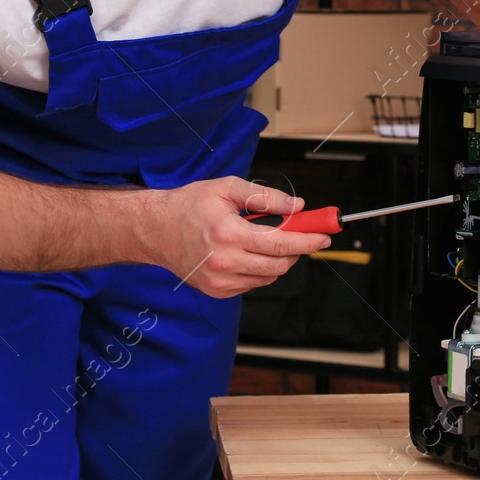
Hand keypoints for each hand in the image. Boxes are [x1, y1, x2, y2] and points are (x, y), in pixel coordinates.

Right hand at [142, 176, 329, 297]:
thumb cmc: (189, 205)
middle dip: (299, 250)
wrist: (155, 229)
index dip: (307, 240)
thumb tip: (296, 206)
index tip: (324, 235)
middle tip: (304, 235)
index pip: (281, 244)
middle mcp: (225, 262)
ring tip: (271, 240)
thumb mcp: (227, 189)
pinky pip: (252, 284)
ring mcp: (220, 281)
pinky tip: (250, 253)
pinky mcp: (216, 291)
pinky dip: (261, 270)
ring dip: (280, 260)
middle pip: (279, 265)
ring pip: (268, 276)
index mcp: (229, 234)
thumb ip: (265, 197)